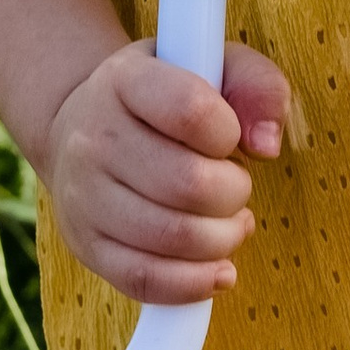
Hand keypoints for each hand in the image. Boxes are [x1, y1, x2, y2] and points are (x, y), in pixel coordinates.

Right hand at [39, 37, 289, 304]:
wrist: (82, 127)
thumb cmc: (162, 99)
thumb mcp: (211, 67)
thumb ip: (257, 87)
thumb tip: (267, 145)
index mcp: (124, 81)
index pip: (192, 110)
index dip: (229, 132)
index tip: (228, 136)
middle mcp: (92, 138)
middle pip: (190, 184)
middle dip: (234, 191)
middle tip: (234, 184)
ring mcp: (82, 196)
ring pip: (174, 238)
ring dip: (223, 238)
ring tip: (228, 222)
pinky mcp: (85, 245)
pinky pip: (146, 279)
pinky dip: (195, 283)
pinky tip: (217, 268)